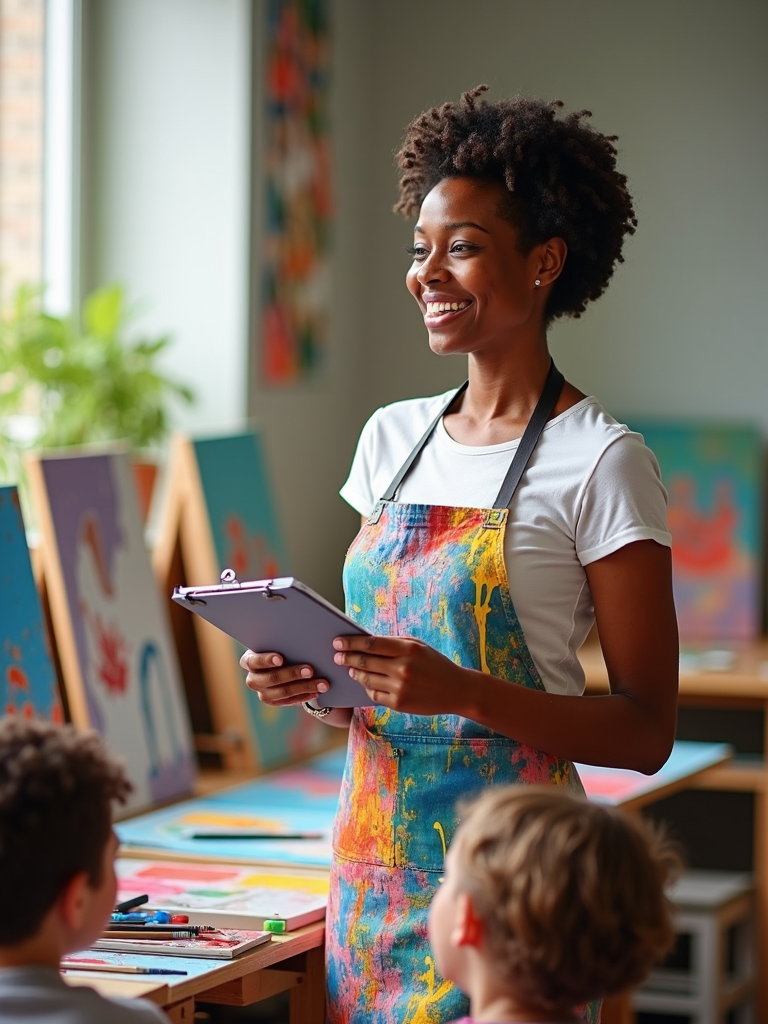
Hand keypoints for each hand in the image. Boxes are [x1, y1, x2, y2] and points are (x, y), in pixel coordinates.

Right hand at [239, 650, 328, 706]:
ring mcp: (262, 692)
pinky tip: (317, 691)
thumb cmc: (281, 647)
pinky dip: (304, 695)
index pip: (253, 661)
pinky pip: (289, 701)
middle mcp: (252, 679)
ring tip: (322, 683)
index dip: (266, 660)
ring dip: (303, 687)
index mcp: (249, 661)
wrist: (283, 662)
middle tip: (310, 670)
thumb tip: (301, 635)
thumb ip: (284, 641)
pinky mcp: (273, 702)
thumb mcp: (279, 643)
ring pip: (282, 692)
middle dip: (292, 674)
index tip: (281, 658)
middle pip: (271, 678)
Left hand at [332, 634, 466, 715]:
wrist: (457, 690)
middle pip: (365, 662)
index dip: (352, 642)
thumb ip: (394, 643)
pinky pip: (374, 695)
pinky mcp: (399, 704)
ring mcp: (400, 687)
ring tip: (350, 670)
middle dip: (347, 658)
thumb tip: (366, 642)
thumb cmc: (435, 664)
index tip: (338, 642)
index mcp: (408, 649)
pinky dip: (367, 688)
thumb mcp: (419, 646)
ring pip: (367, 679)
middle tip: (336, 656)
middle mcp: (403, 668)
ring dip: (355, 673)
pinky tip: (365, 683)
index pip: (371, 643)